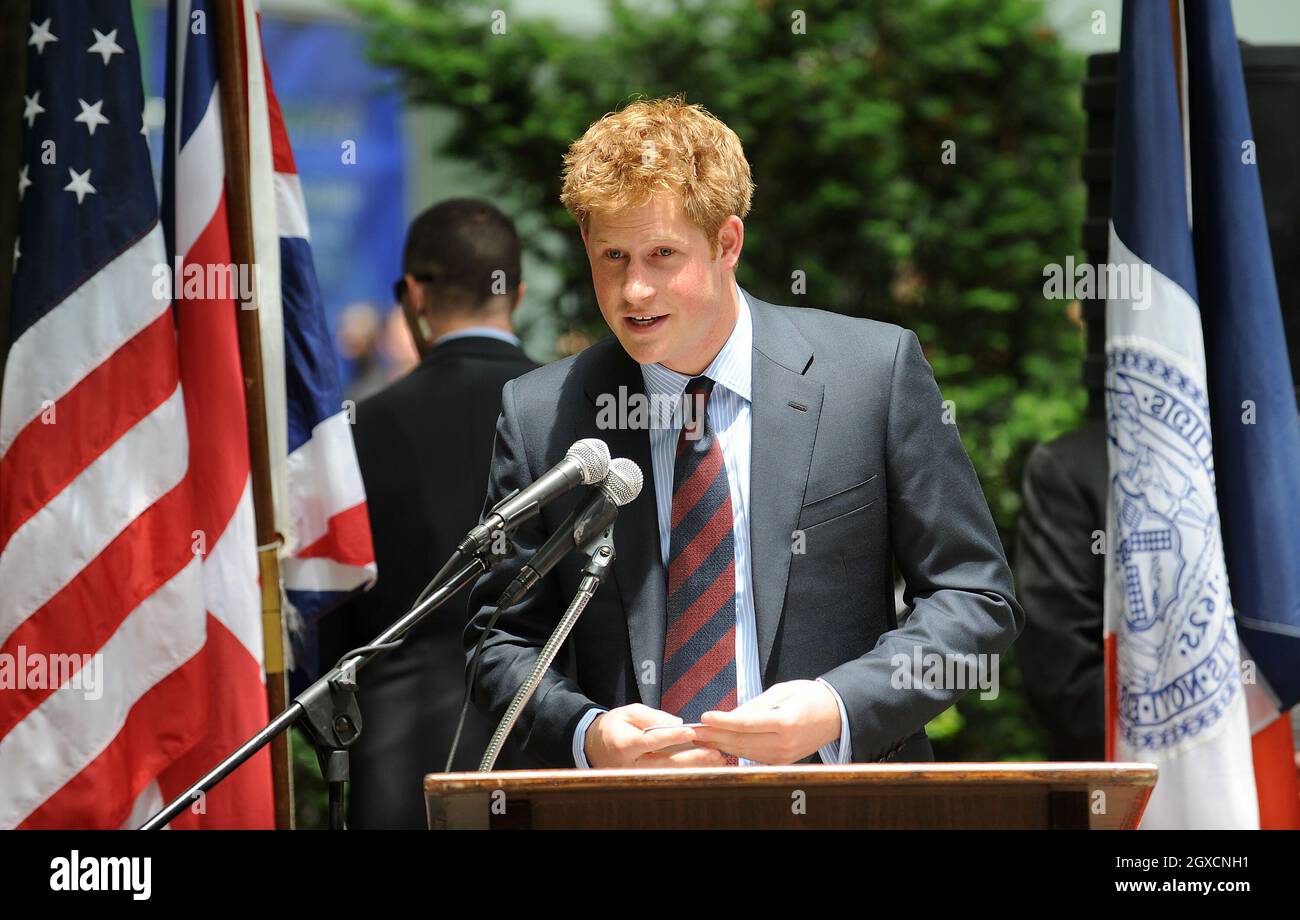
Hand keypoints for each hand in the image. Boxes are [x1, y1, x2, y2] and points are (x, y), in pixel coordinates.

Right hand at [584, 704, 726, 768]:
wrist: (594, 745)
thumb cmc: (614, 725)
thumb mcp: (629, 712)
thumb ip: (653, 717)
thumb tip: (677, 722)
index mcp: (624, 744)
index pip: (651, 740)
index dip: (672, 736)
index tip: (690, 731)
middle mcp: (630, 764)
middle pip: (664, 763)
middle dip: (692, 758)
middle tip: (714, 754)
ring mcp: (636, 775)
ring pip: (669, 773)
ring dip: (694, 767)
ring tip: (716, 762)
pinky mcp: (643, 779)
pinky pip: (667, 775)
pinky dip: (687, 771)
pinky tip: (704, 767)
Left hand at [691, 680, 841, 763]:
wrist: (836, 715)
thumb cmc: (810, 697)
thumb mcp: (783, 691)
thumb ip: (756, 704)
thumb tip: (731, 715)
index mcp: (787, 721)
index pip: (746, 723)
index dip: (723, 721)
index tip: (705, 716)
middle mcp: (785, 743)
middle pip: (742, 741)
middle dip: (716, 735)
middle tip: (695, 730)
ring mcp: (784, 755)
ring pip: (745, 751)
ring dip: (722, 744)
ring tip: (702, 737)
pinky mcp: (783, 761)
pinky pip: (754, 755)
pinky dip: (736, 749)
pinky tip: (722, 743)